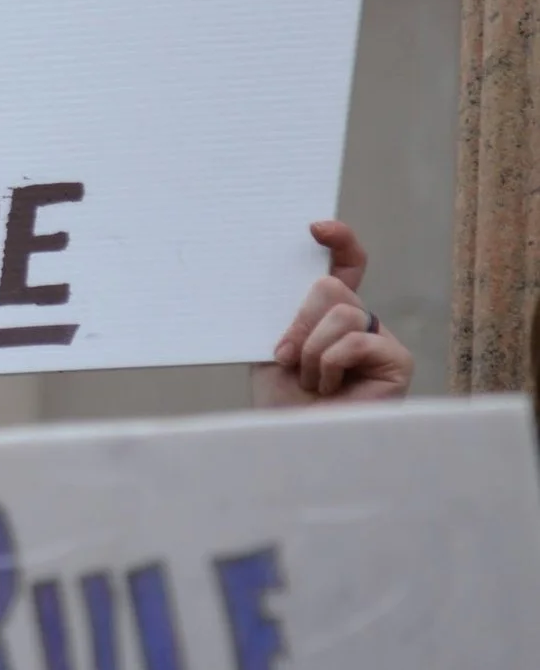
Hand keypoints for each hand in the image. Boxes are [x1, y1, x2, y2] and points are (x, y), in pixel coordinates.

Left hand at [251, 220, 412, 407]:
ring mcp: (380, 340)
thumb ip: (287, 313)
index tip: (315, 229)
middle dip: (298, 321)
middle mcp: (360, 322)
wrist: (295, 441)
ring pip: (342, 311)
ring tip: (308, 380)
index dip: (339, 240)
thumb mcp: (273, 345)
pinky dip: (329, 363)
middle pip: (331, 286)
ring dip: (310, 349)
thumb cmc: (282, 401)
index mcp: (329, 314)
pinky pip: (356, 339)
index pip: (345, 266)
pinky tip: (327, 389)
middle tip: (283, 356)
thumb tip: (293, 275)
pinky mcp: (398, 361)